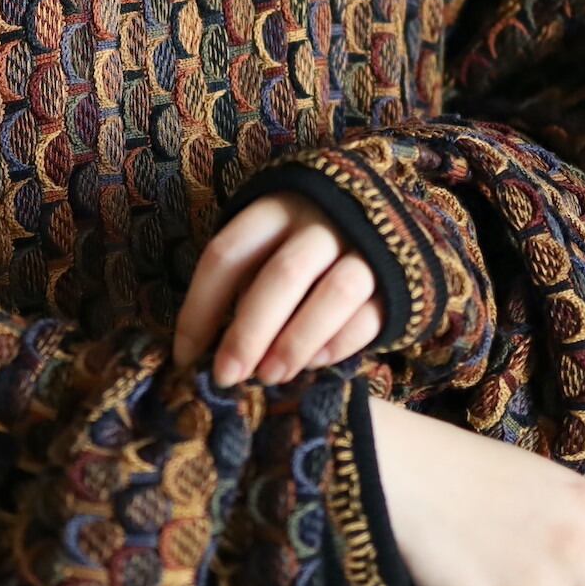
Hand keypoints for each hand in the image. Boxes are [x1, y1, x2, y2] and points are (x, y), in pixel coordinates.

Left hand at [174, 189, 384, 386]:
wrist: (382, 212)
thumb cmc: (301, 235)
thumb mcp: (266, 238)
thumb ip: (241, 279)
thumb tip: (204, 347)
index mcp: (274, 208)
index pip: (227, 254)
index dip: (200, 307)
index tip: (186, 356)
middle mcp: (321, 222)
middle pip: (282, 275)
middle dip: (249, 332)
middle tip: (227, 377)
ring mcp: (365, 247)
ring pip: (334, 294)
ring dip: (297, 341)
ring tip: (270, 376)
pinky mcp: (399, 278)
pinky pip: (370, 314)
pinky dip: (339, 343)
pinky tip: (314, 364)